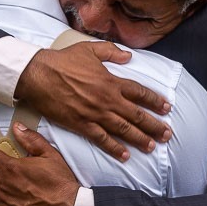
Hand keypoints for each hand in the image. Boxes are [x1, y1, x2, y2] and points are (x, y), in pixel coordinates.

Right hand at [15, 42, 170, 161]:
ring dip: (139, 139)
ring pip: (123, 129)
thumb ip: (112, 52)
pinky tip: (125, 156)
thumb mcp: (90, 49)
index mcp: (111, 81)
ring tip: (152, 146)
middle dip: (154, 125)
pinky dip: (114, 148)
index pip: (139, 93)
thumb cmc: (62, 61)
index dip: (155, 101)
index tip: (166, 108)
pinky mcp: (81, 124)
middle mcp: (107, 99)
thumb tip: (129, 57)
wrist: (39, 75)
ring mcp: (95, 113)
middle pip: (137, 114)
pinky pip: (101, 139)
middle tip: (167, 134)